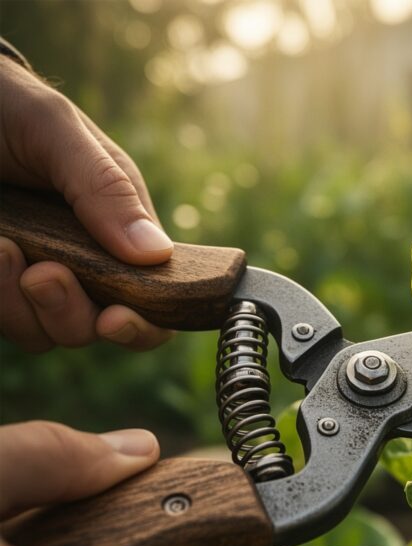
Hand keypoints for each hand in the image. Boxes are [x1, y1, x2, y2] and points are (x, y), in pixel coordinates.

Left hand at [0, 56, 173, 351]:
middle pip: (97, 329)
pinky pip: (8, 321)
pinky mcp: (1, 286)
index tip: (115, 319)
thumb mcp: (58, 131)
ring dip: (26, 307)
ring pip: (48, 334)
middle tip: (44, 274)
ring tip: (3, 248)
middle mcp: (87, 265)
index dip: (145, 324)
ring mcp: (39, 277)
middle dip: (72, 314)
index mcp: (122, 234)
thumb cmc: (7, 106)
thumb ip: (107, 189)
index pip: (156, 301)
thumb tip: (157, 255)